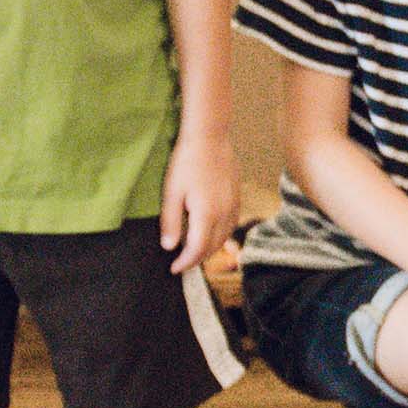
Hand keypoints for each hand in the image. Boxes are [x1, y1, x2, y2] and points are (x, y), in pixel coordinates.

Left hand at [160, 127, 238, 274]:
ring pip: (224, 239)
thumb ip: (170, 222)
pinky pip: (230, 227)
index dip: (185, 262)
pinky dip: (219, 237)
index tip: (173, 268)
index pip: (197, 249)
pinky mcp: (237, 200)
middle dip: (196, 260)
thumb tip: (169, 247)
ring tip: (193, 253)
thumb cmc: (186, 163)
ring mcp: (233, 207)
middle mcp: (224, 214)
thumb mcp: (171, 192)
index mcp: (206, 214)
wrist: (210, 139)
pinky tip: (208, 234)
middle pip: (212, 248)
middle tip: (181, 264)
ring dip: (209, 250)